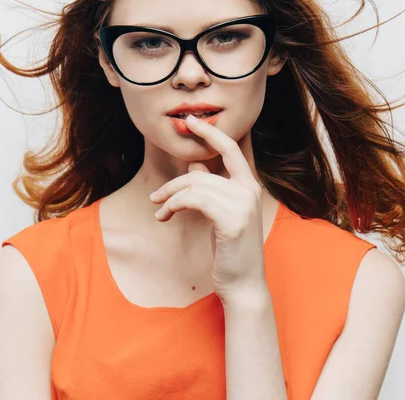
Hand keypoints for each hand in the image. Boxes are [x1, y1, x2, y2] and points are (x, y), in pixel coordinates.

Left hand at [149, 114, 267, 305]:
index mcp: (249, 186)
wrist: (243, 284)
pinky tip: (165, 216)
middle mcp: (249, 190)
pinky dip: (174, 205)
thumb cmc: (231, 248)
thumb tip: (195, 162)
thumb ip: (211, 186)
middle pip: (200, 172)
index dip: (210, 132)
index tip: (190, 121)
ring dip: (169, 198)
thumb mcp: (220, 212)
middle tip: (155, 197)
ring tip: (159, 212)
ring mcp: (243, 204)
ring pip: (194, 186)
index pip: (230, 149)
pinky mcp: (232, 219)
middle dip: (173, 183)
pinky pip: (194, 199)